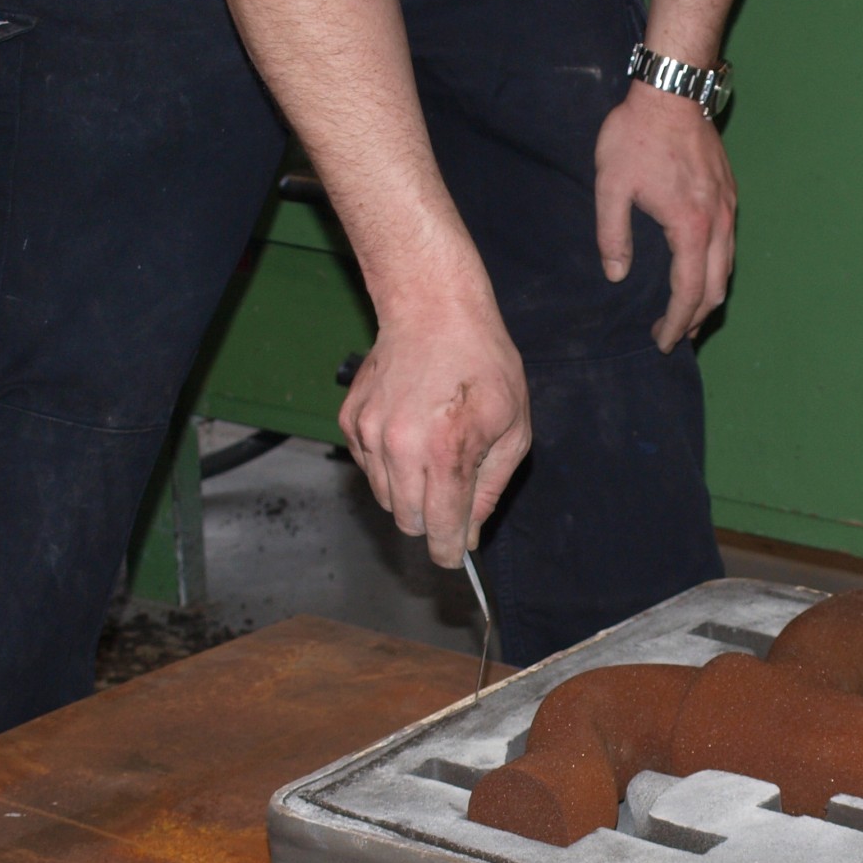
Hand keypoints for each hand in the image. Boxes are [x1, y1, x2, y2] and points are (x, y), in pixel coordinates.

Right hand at [339, 272, 531, 567]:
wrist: (432, 307)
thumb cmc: (483, 364)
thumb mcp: (512, 428)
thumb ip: (490, 487)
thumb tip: (469, 531)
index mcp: (445, 453)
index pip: (439, 529)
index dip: (447, 551)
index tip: (452, 555)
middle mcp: (399, 448)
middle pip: (408, 521)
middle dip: (432, 521)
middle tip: (453, 497)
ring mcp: (368, 434)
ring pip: (385, 498)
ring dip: (410, 494)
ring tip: (433, 456)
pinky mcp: (350, 421)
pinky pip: (368, 467)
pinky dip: (388, 466)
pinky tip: (411, 435)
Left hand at [594, 82, 737, 350]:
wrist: (672, 89)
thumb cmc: (636, 134)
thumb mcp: (611, 186)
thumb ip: (612, 235)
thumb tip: (616, 274)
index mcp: (690, 227)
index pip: (688, 293)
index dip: (677, 324)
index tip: (664, 342)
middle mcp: (718, 224)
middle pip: (715, 290)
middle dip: (695, 320)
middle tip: (673, 336)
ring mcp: (728, 210)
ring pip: (726, 271)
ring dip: (707, 298)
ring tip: (687, 314)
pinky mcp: (729, 196)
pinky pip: (728, 248)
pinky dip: (715, 272)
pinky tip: (697, 273)